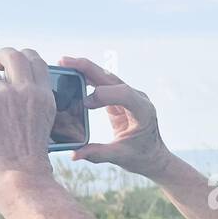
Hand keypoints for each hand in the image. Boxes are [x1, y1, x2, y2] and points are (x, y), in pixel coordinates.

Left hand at [0, 47, 56, 205]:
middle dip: (2, 56)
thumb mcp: (41, 129)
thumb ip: (30, 110)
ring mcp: (4, 94)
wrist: (20, 177)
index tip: (15, 69)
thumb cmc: (30, 165)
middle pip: (13, 55)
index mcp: (44, 97)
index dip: (24, 59)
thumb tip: (9, 104)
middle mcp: (26, 90)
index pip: (37, 62)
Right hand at [61, 56, 174, 179]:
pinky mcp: (120, 97)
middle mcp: (138, 98)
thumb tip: (74, 155)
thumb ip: (98, 154)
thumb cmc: (140, 156)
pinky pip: (103, 84)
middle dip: (88, 69)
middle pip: (111, 78)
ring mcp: (129, 95)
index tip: (85, 104)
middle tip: (65, 61)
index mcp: (143, 111)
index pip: (123, 94)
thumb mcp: (120, 157)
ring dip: (85, 69)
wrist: (153, 155)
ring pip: (106, 77)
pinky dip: (88, 78)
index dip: (103, 95)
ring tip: (64, 63)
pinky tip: (72, 74)